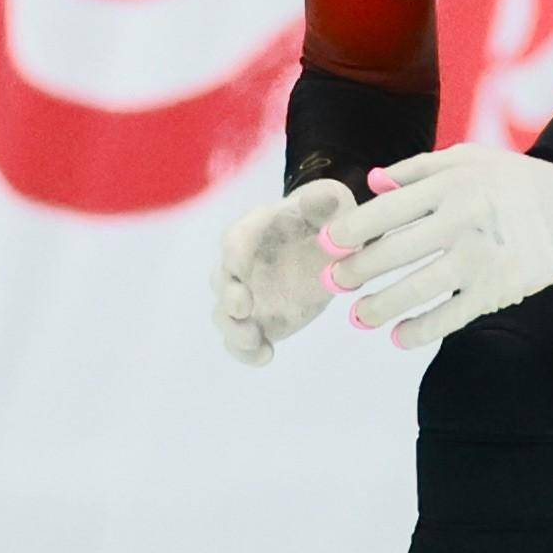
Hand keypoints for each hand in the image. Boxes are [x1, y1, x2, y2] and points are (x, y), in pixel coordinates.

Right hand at [216, 178, 354, 365]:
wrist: (328, 243)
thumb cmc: (324, 215)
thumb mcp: (332, 202)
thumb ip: (324, 201)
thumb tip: (322, 196)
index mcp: (254, 230)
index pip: (234, 240)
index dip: (234, 254)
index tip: (240, 267)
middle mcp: (242, 264)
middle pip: (221, 279)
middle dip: (229, 294)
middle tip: (244, 306)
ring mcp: (247, 295)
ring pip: (225, 315)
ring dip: (234, 329)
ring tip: (255, 339)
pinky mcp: (259, 320)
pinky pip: (241, 341)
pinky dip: (247, 352)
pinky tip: (266, 356)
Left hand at [325, 146, 552, 350]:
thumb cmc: (518, 182)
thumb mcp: (470, 158)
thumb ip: (418, 169)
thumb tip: (372, 184)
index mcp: (450, 186)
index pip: (387, 211)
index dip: (350, 230)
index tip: (326, 244)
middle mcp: (461, 221)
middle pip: (393, 252)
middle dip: (354, 272)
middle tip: (331, 283)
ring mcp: (479, 258)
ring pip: (416, 288)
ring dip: (379, 307)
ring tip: (357, 317)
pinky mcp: (497, 289)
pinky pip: (450, 316)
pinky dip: (420, 330)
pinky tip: (397, 338)